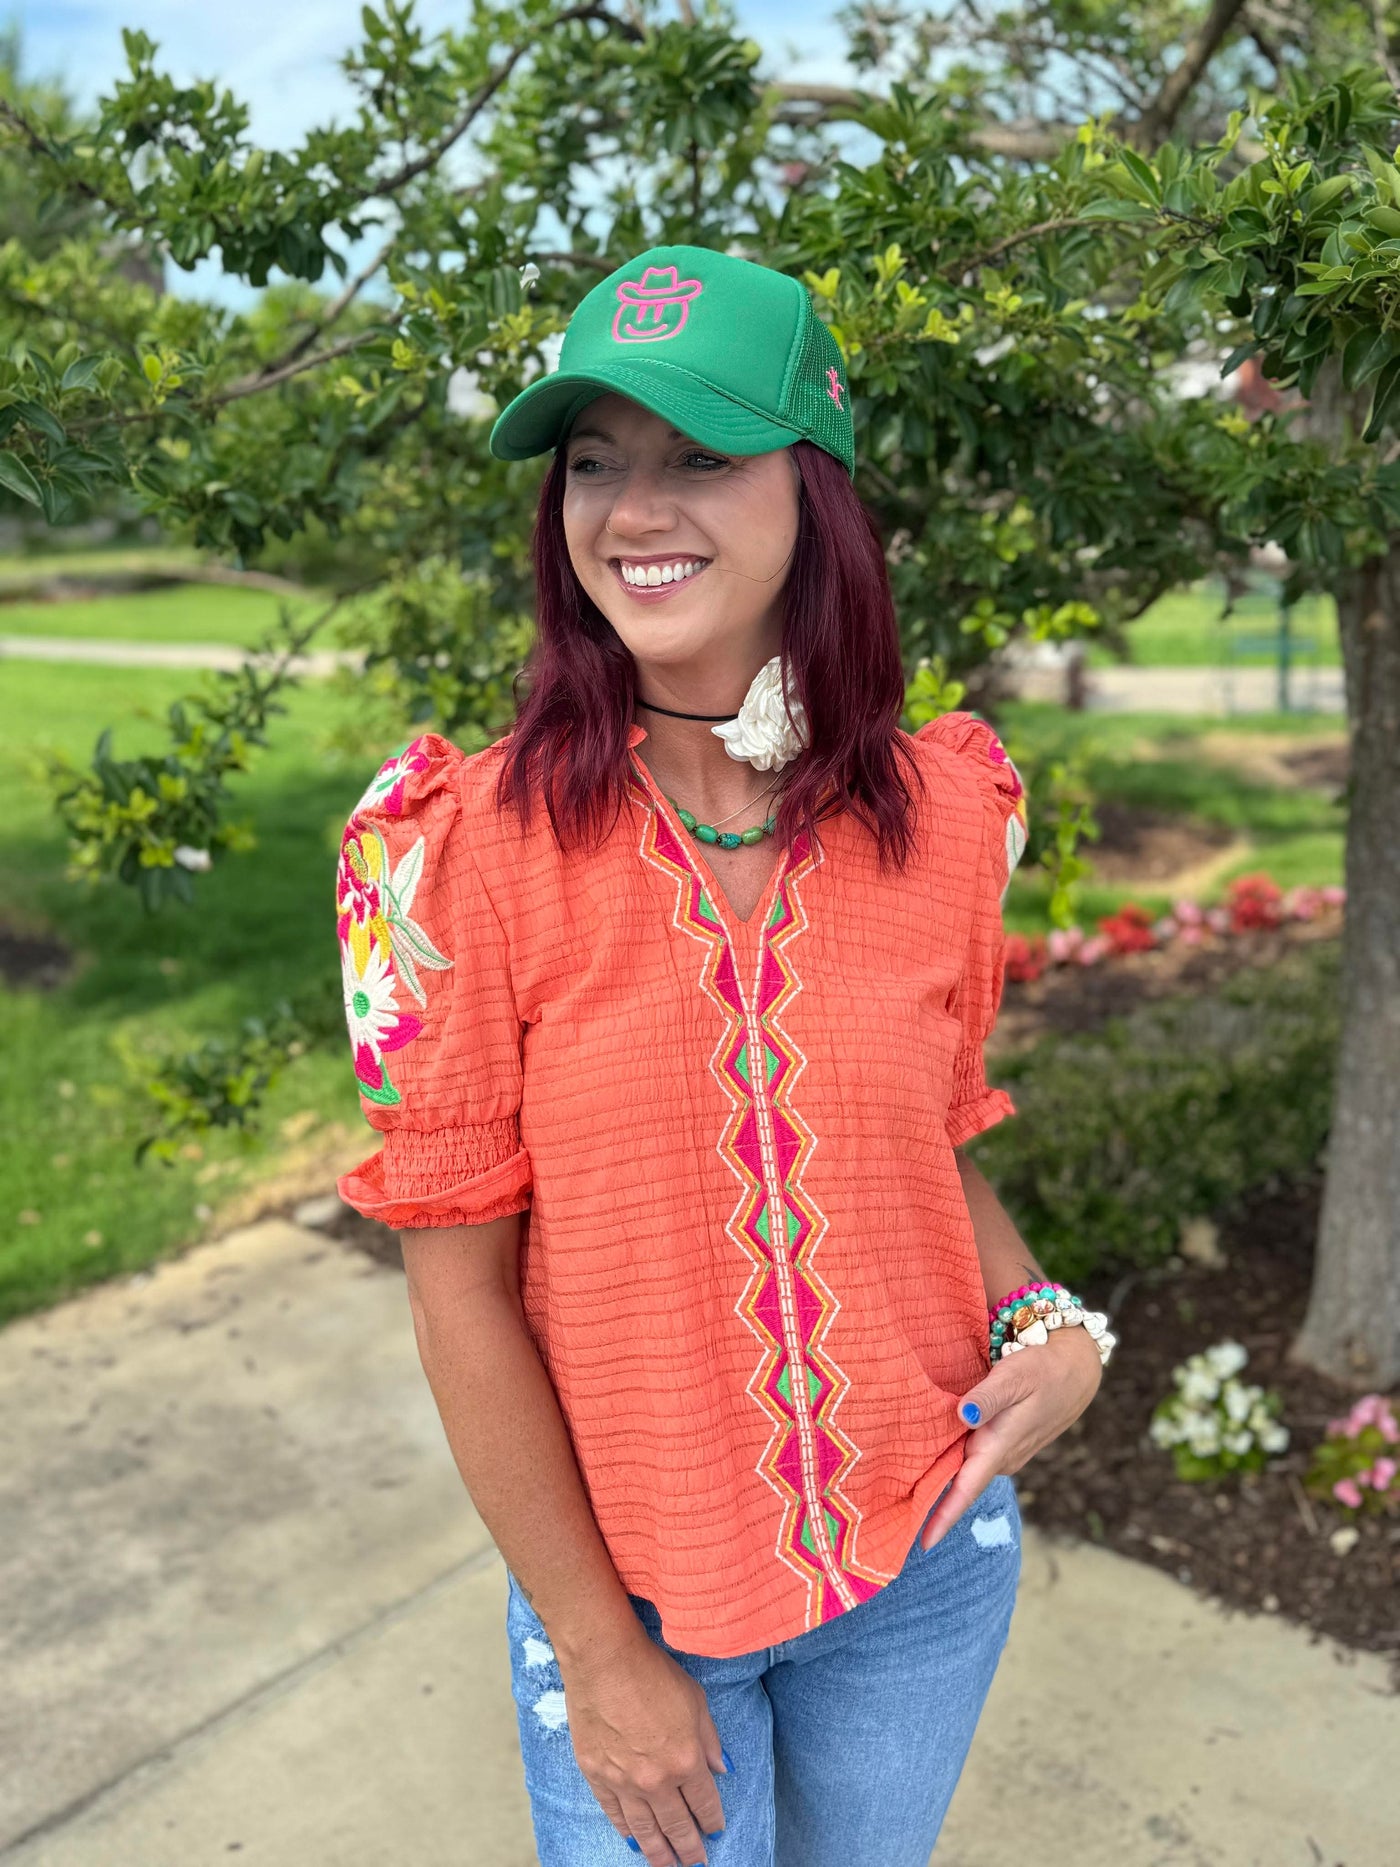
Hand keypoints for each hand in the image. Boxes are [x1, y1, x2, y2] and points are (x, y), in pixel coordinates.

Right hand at [558, 1627, 727, 1865]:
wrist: (604, 1661)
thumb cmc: (653, 1673)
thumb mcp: (695, 1700)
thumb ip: (709, 1739)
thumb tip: (721, 1768)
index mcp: (687, 1761)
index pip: (705, 1803)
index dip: (712, 1821)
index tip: (715, 1832)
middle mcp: (657, 1780)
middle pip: (677, 1826)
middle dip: (689, 1848)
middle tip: (696, 1864)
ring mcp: (624, 1782)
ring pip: (645, 1830)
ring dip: (659, 1853)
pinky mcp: (597, 1776)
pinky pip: (615, 1814)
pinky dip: (626, 1831)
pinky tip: (633, 1841)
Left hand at [920, 1323, 1102, 1550]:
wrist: (1077, 1372)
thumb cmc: (1043, 1371)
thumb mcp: (1014, 1376)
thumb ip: (988, 1397)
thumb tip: (964, 1414)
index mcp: (999, 1446)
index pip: (966, 1489)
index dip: (944, 1516)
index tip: (924, 1543)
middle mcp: (1001, 1458)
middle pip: (959, 1484)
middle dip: (930, 1502)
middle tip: (893, 1517)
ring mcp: (1005, 1454)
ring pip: (965, 1470)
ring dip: (939, 1478)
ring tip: (900, 1489)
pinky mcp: (1006, 1444)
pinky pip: (973, 1458)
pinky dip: (953, 1460)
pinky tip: (930, 1454)